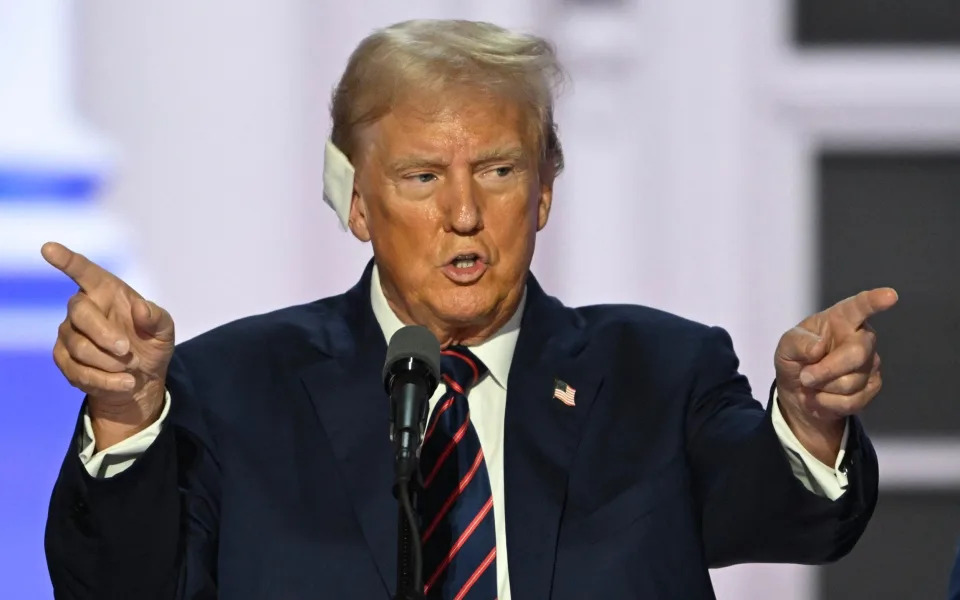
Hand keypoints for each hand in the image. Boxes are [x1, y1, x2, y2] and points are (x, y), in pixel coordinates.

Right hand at [43, 242, 174, 449]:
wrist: (143, 378)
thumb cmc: (152, 343)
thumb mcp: (165, 330)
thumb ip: (156, 317)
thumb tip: (141, 308)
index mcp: (107, 292)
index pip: (84, 271)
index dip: (67, 260)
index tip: (50, 248)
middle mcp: (83, 308)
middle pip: (79, 312)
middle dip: (104, 334)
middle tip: (126, 350)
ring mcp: (69, 333)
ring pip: (79, 346)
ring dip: (109, 362)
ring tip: (130, 368)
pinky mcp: (64, 359)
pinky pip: (77, 370)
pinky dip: (105, 380)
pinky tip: (124, 382)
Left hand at [774, 288, 897, 464]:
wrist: (800, 393)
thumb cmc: (796, 359)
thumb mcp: (785, 347)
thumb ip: (797, 343)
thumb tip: (818, 347)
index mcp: (841, 319)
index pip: (860, 307)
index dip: (874, 301)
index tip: (890, 295)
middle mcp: (862, 337)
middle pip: (857, 353)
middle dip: (827, 369)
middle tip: (805, 376)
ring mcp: (871, 362)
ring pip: (851, 382)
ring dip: (823, 388)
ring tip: (813, 383)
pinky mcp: (873, 386)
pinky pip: (852, 401)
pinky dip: (828, 403)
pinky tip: (822, 396)